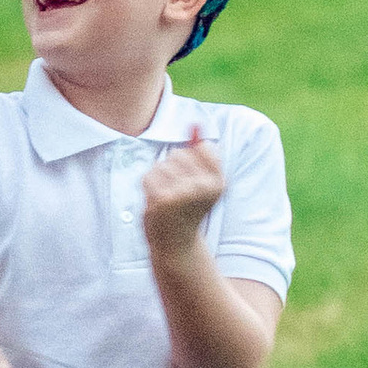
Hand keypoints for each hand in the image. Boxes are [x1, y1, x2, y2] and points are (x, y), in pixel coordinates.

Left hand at [141, 124, 225, 264]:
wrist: (176, 244)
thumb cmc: (187, 208)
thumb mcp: (200, 179)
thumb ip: (198, 151)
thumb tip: (195, 123)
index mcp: (219, 182)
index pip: (201, 147)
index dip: (191, 162)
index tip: (193, 183)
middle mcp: (205, 187)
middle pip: (179, 154)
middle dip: (173, 170)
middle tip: (178, 194)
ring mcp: (185, 193)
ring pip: (162, 164)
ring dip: (160, 179)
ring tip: (168, 199)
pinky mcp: (164, 200)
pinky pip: (149, 176)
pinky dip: (148, 187)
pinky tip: (156, 203)